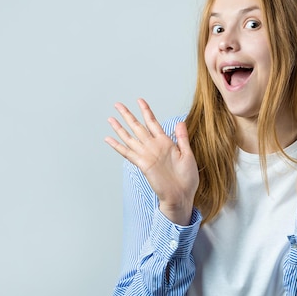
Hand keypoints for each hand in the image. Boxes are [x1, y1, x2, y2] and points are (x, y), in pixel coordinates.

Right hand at [105, 98, 198, 225]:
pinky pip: (128, 153)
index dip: (146, 111)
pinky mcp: (143, 164)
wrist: (182, 195)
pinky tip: (109, 139)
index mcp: (165, 142)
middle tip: (118, 104)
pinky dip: (118, 146)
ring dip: (120, 128)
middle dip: (128, 115)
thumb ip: (182, 138)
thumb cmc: (187, 178)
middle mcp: (153, 147)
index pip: (152, 122)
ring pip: (130, 138)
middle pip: (137, 127)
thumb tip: (179, 121)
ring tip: (110, 119)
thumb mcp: (188, 154)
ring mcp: (147, 155)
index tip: (139, 100)